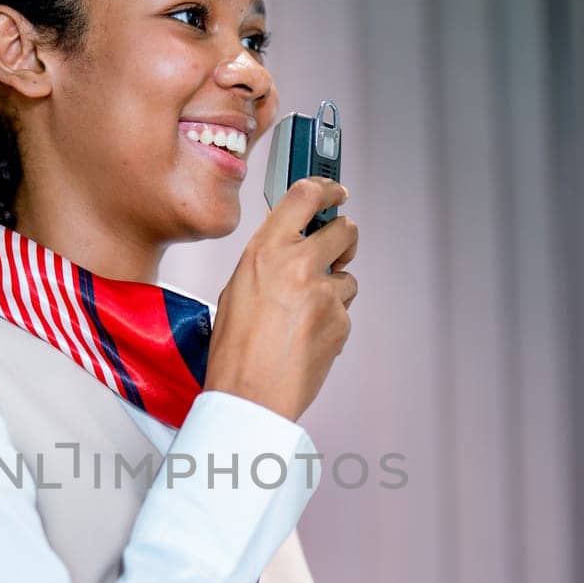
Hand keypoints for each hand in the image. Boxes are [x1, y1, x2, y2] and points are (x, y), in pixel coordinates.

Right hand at [203, 177, 357, 423]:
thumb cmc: (235, 350)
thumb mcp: (238, 288)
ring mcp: (324, 292)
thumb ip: (268, 260)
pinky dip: (331, 322)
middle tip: (337, 251)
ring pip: (348, 277)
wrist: (249, 395)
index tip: (336, 191)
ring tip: (303, 317)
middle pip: (344, 229)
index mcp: (266, 250)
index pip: (305, 195)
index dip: (326, 187)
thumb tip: (290, 247)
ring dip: (334, 290)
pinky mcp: (340, 320)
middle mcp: (298, 263)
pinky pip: (344, 311)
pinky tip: (306, 338)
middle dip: (344, 239)